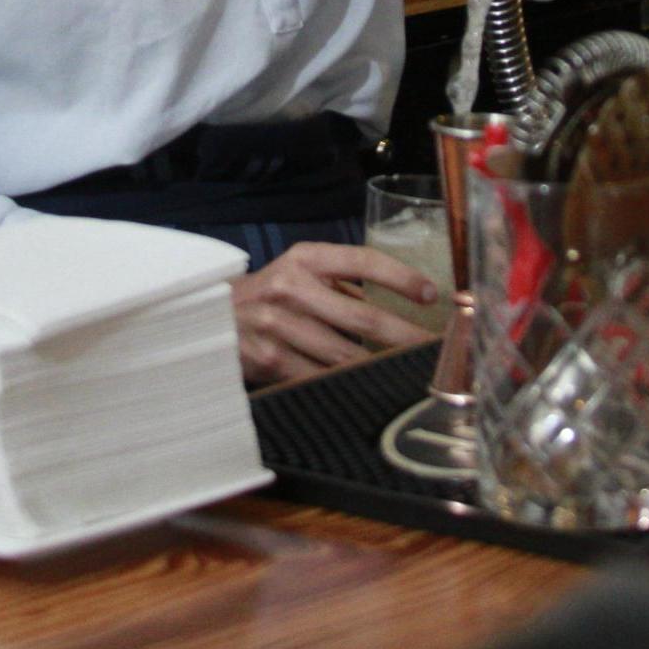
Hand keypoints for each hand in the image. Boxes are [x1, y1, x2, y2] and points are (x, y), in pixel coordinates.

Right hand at [227, 241, 436, 386]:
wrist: (209, 319)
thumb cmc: (269, 295)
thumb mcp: (299, 273)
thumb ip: (344, 283)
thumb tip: (407, 301)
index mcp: (305, 258)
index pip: (364, 261)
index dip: (402, 278)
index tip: (433, 295)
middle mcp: (291, 286)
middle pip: (364, 317)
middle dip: (407, 336)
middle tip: (439, 349)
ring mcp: (278, 325)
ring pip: (346, 355)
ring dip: (383, 367)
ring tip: (413, 373)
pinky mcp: (269, 361)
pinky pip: (321, 379)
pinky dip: (349, 386)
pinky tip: (370, 390)